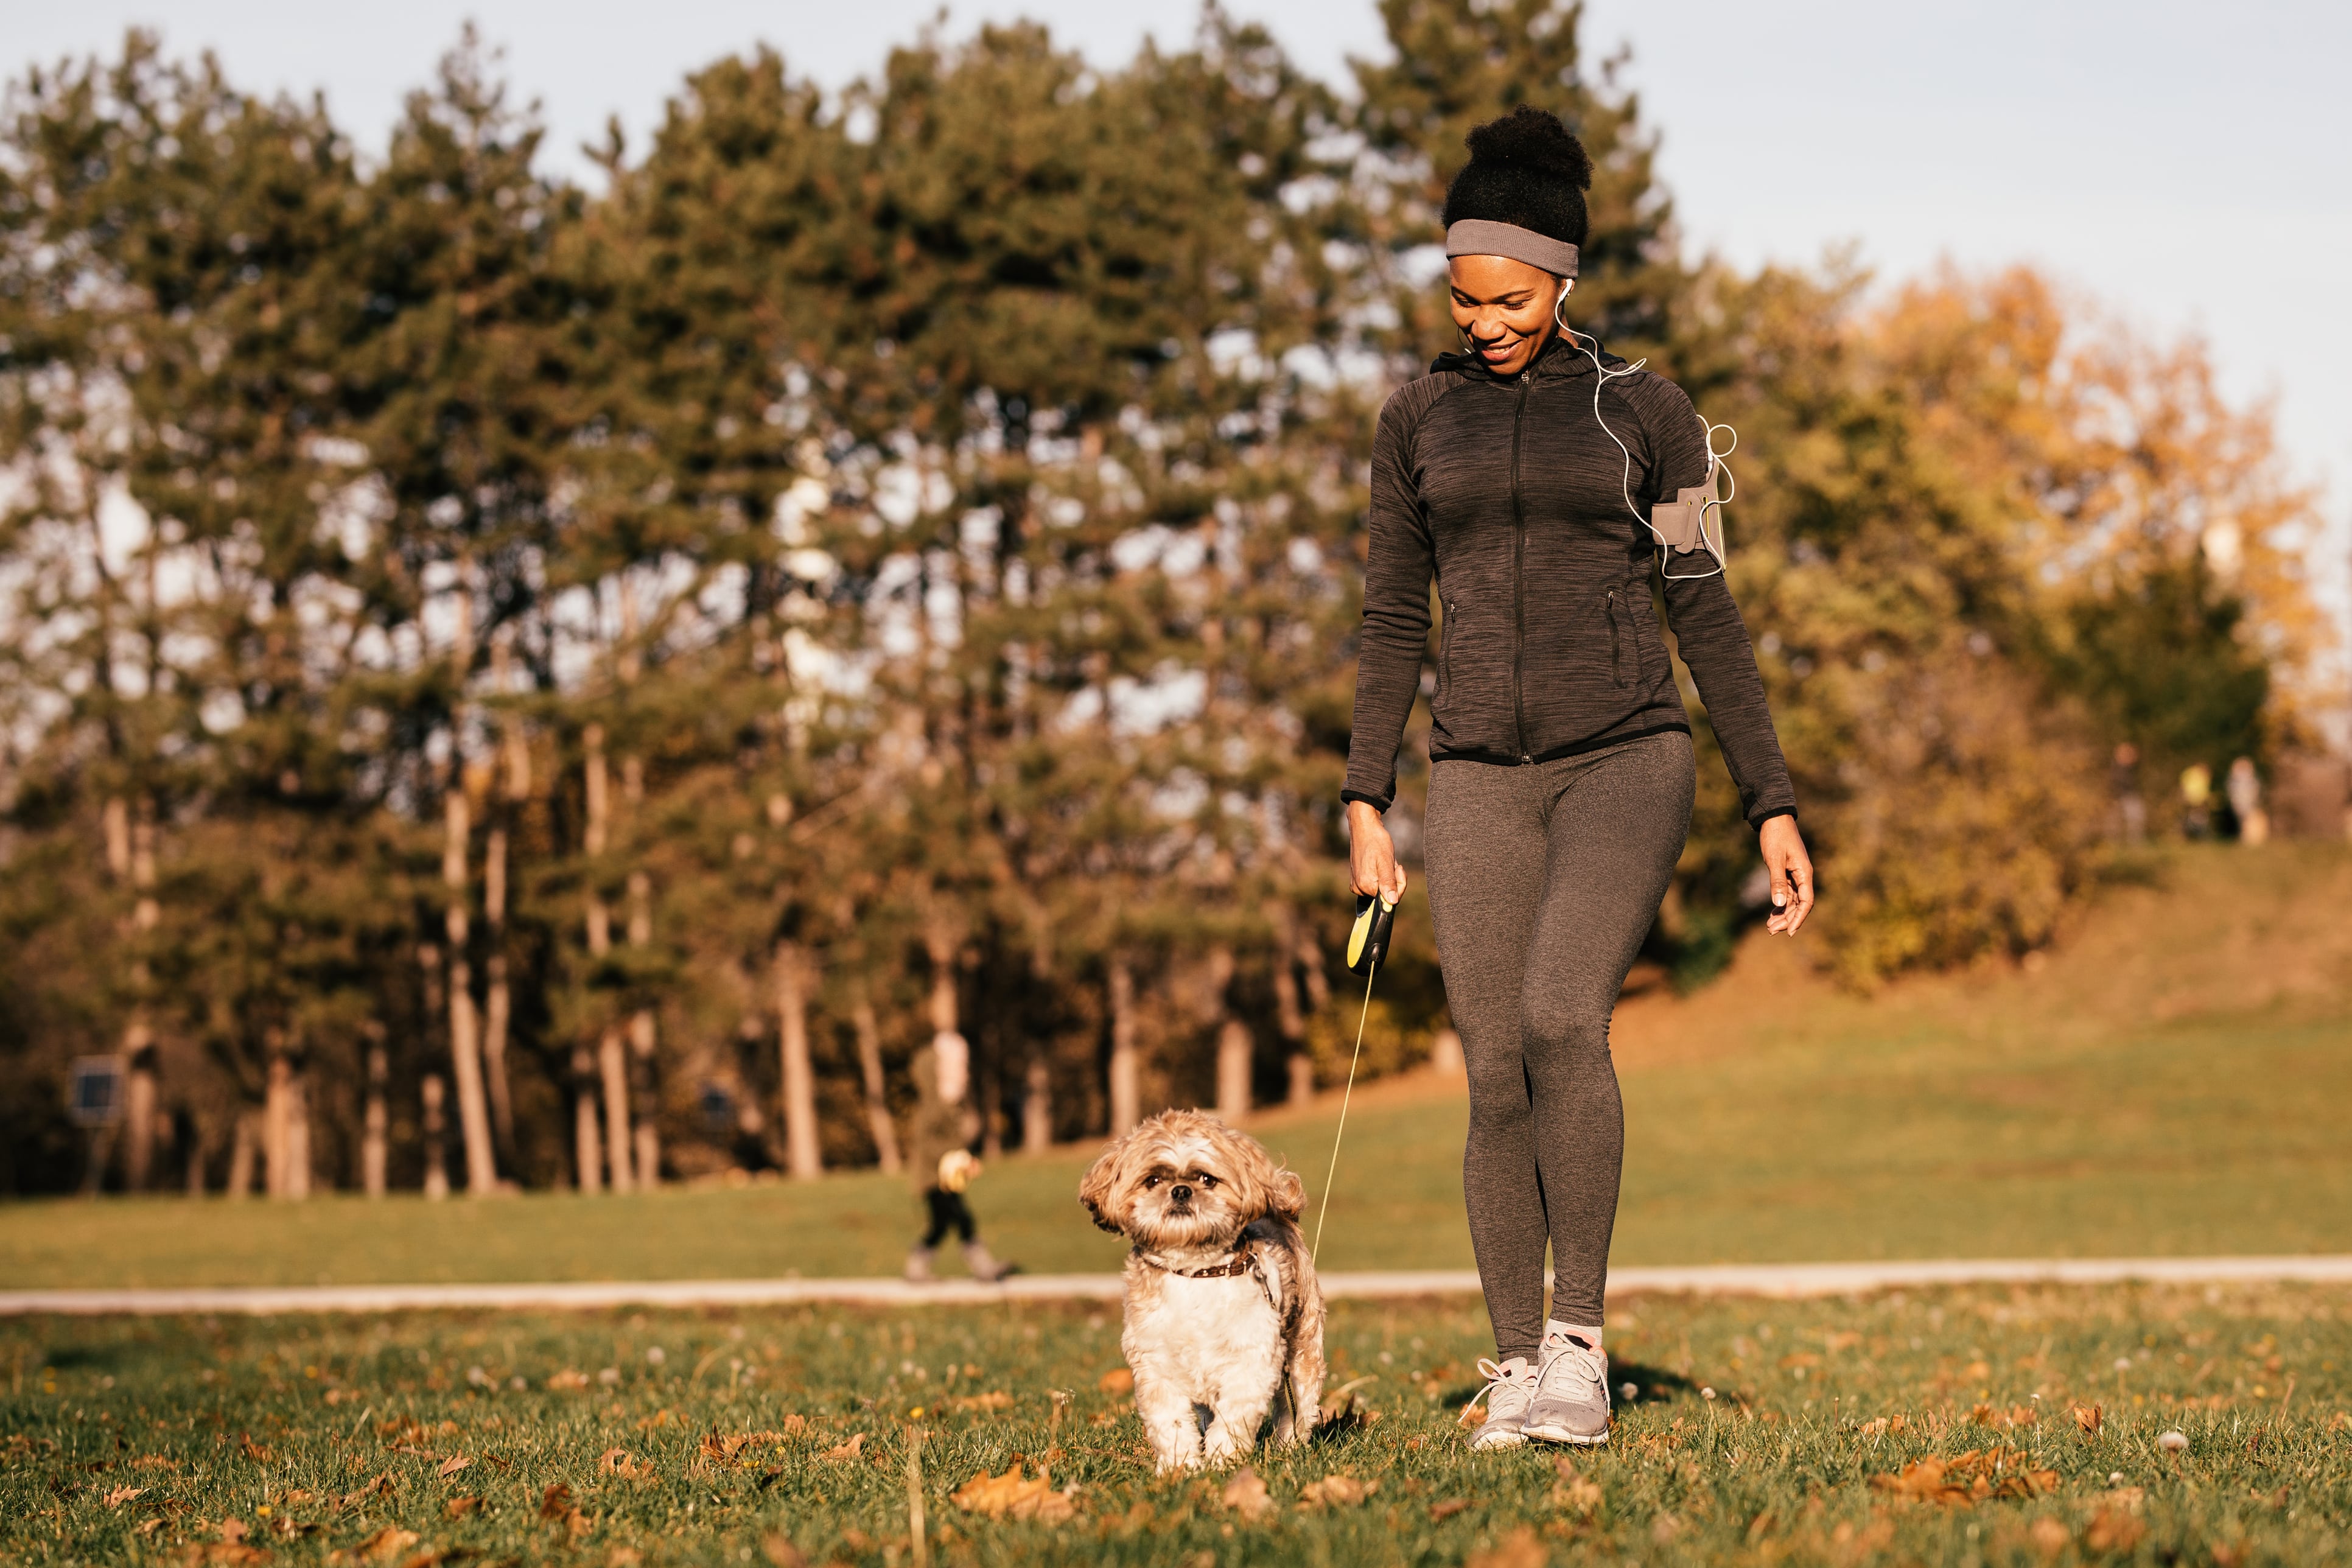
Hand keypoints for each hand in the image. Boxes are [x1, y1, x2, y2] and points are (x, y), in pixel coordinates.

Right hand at [1346, 801, 1406, 902]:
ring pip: (1382, 888)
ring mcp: (1357, 885)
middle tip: (1391, 863)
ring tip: (1384, 860)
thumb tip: (1392, 902)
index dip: (1399, 884)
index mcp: (1366, 886)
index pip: (1390, 898)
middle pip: (1386, 894)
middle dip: (1394, 879)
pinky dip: (1382, 874)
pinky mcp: (1357, 880)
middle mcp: (1359, 889)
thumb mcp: (1386, 861)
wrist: (1364, 827)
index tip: (1397, 868)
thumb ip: (1388, 883)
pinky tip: (1379, 862)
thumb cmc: (1376, 841)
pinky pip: (1376, 883)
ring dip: (1388, 876)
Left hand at [1758, 814, 1814, 934]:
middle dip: (1788, 919)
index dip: (1799, 918)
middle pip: (1799, 904)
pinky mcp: (1788, 872)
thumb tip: (1780, 904)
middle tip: (1771, 931)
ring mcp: (1796, 874)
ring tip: (1769, 926)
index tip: (1789, 932)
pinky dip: (1781, 904)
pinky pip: (1788, 893)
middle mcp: (1803, 876)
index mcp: (1804, 873)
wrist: (1773, 818)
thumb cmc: (1775, 836)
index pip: (1806, 902)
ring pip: (1793, 900)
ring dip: (1783, 914)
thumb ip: (1777, 881)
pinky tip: (1773, 912)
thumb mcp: (1774, 859)